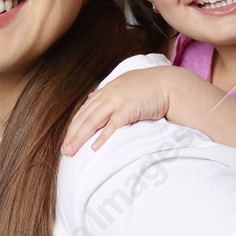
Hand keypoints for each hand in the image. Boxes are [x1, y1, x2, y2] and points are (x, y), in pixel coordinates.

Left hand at [60, 67, 176, 155]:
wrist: (170, 83)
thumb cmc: (151, 86)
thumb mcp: (124, 84)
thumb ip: (107, 91)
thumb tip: (91, 97)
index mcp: (107, 90)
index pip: (85, 110)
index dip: (75, 125)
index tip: (67, 139)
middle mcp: (109, 94)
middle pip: (85, 117)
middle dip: (72, 134)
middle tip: (64, 151)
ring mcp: (118, 101)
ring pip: (92, 121)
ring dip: (80, 137)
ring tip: (71, 151)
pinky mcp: (129, 108)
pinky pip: (112, 125)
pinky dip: (102, 136)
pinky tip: (94, 147)